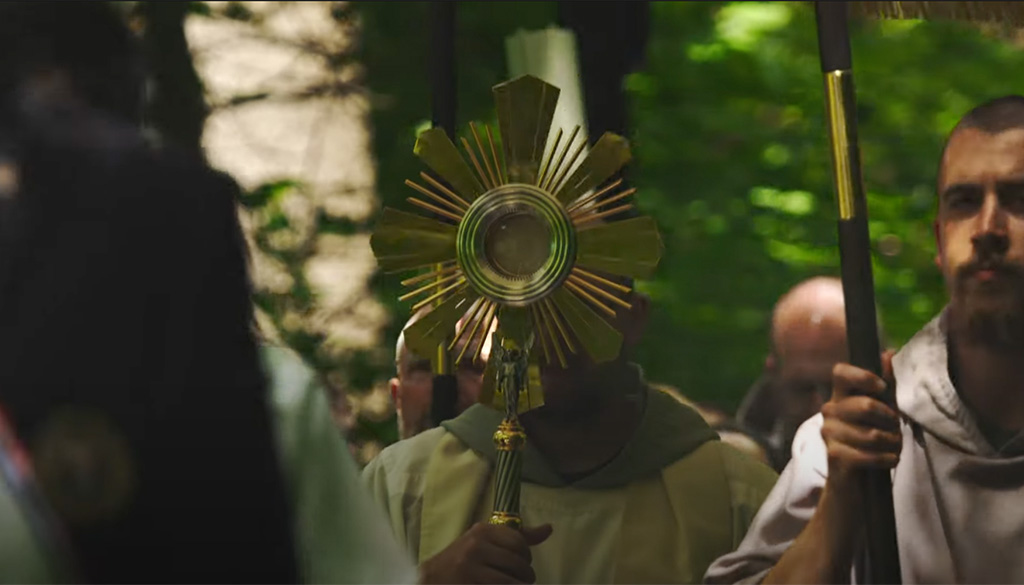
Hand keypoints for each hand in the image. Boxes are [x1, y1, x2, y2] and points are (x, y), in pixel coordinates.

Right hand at [419, 522, 552, 584]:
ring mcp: (471, 569)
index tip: (519, 564)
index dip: (525, 558)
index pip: (520, 543)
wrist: (429, 580)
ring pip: (512, 583)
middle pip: (519, 565)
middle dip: (525, 577)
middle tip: (520, 581)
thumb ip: (517, 537)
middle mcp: (476, 547)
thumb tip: (549, 529)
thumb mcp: (485, 542)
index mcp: (482, 531)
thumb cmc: (462, 560)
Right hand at [820, 351, 901, 501]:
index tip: (881, 388)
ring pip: (872, 434)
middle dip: (890, 420)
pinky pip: (868, 454)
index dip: (863, 376)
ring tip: (893, 447)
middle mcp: (829, 410)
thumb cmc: (871, 441)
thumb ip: (886, 384)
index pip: (840, 372)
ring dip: (892, 444)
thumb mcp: (882, 410)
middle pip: (865, 405)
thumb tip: (890, 352)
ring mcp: (829, 433)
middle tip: (894, 429)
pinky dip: (886, 459)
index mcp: (840, 395)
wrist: (856, 484)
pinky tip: (889, 460)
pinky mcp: (834, 456)